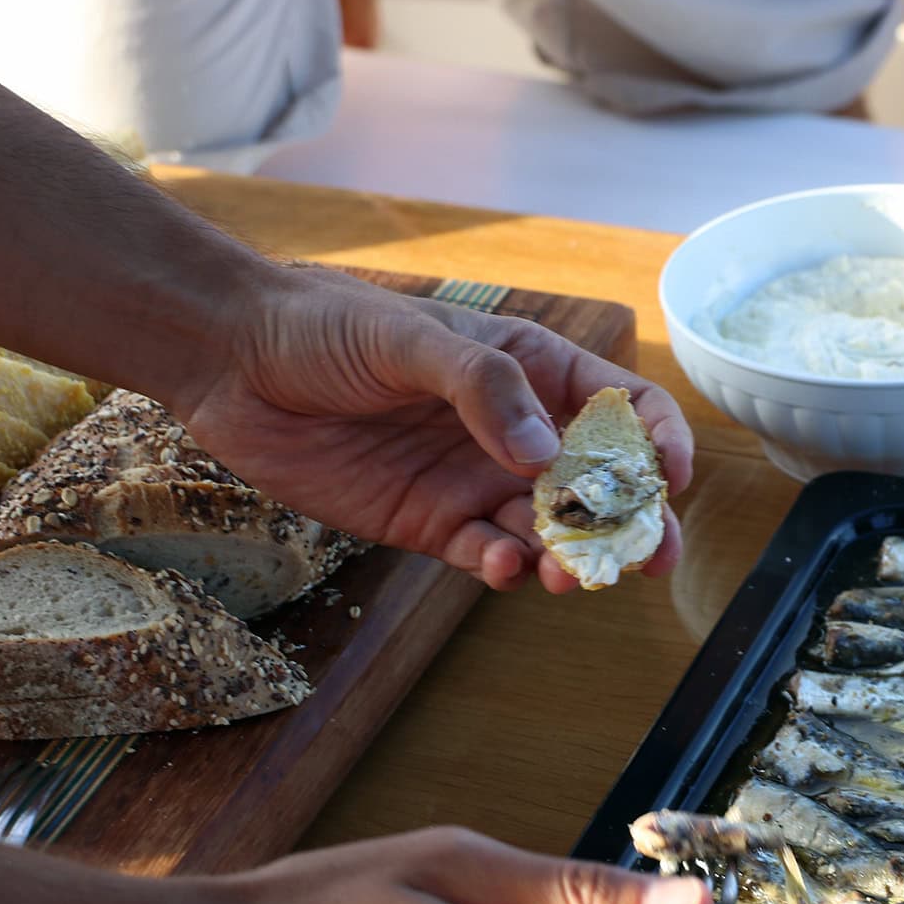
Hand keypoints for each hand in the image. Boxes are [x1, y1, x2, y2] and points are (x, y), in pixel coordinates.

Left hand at [177, 266, 691, 592]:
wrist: (235, 364)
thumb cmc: (326, 327)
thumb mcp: (411, 340)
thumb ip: (482, 388)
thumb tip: (542, 453)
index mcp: (530, 369)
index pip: (620, 406)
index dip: (657, 441)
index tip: (668, 479)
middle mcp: (514, 431)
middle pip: (597, 485)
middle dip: (629, 524)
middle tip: (646, 559)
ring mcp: (474, 480)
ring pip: (547, 530)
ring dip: (568, 556)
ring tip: (568, 575)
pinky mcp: (429, 524)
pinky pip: (485, 555)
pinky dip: (504, 567)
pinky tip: (503, 566)